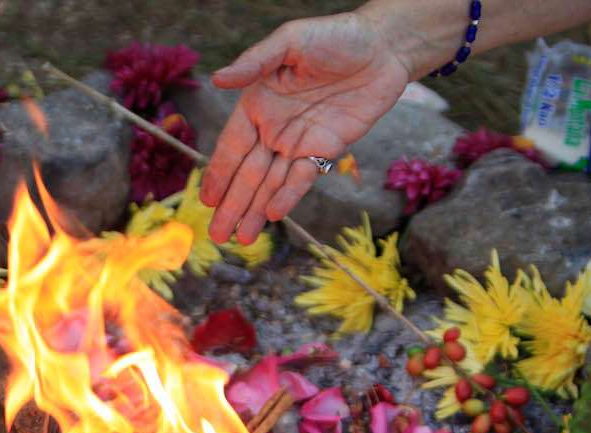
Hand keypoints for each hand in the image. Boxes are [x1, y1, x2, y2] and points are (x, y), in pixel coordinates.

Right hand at [201, 12, 412, 243]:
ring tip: (242, 239)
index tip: (206, 199)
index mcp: (258, 103)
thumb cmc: (335, 36)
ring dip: (256, 210)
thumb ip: (255, 61)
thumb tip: (218, 78)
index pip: (232, 145)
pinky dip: (289, 197)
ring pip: (271, 183)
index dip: (219, 173)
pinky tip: (274, 215)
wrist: (384, 48)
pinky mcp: (326, 150)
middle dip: (233, 205)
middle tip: (217, 234)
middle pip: (248, 173)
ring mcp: (299, 142)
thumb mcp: (291, 41)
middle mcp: (274, 127)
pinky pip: (303, 179)